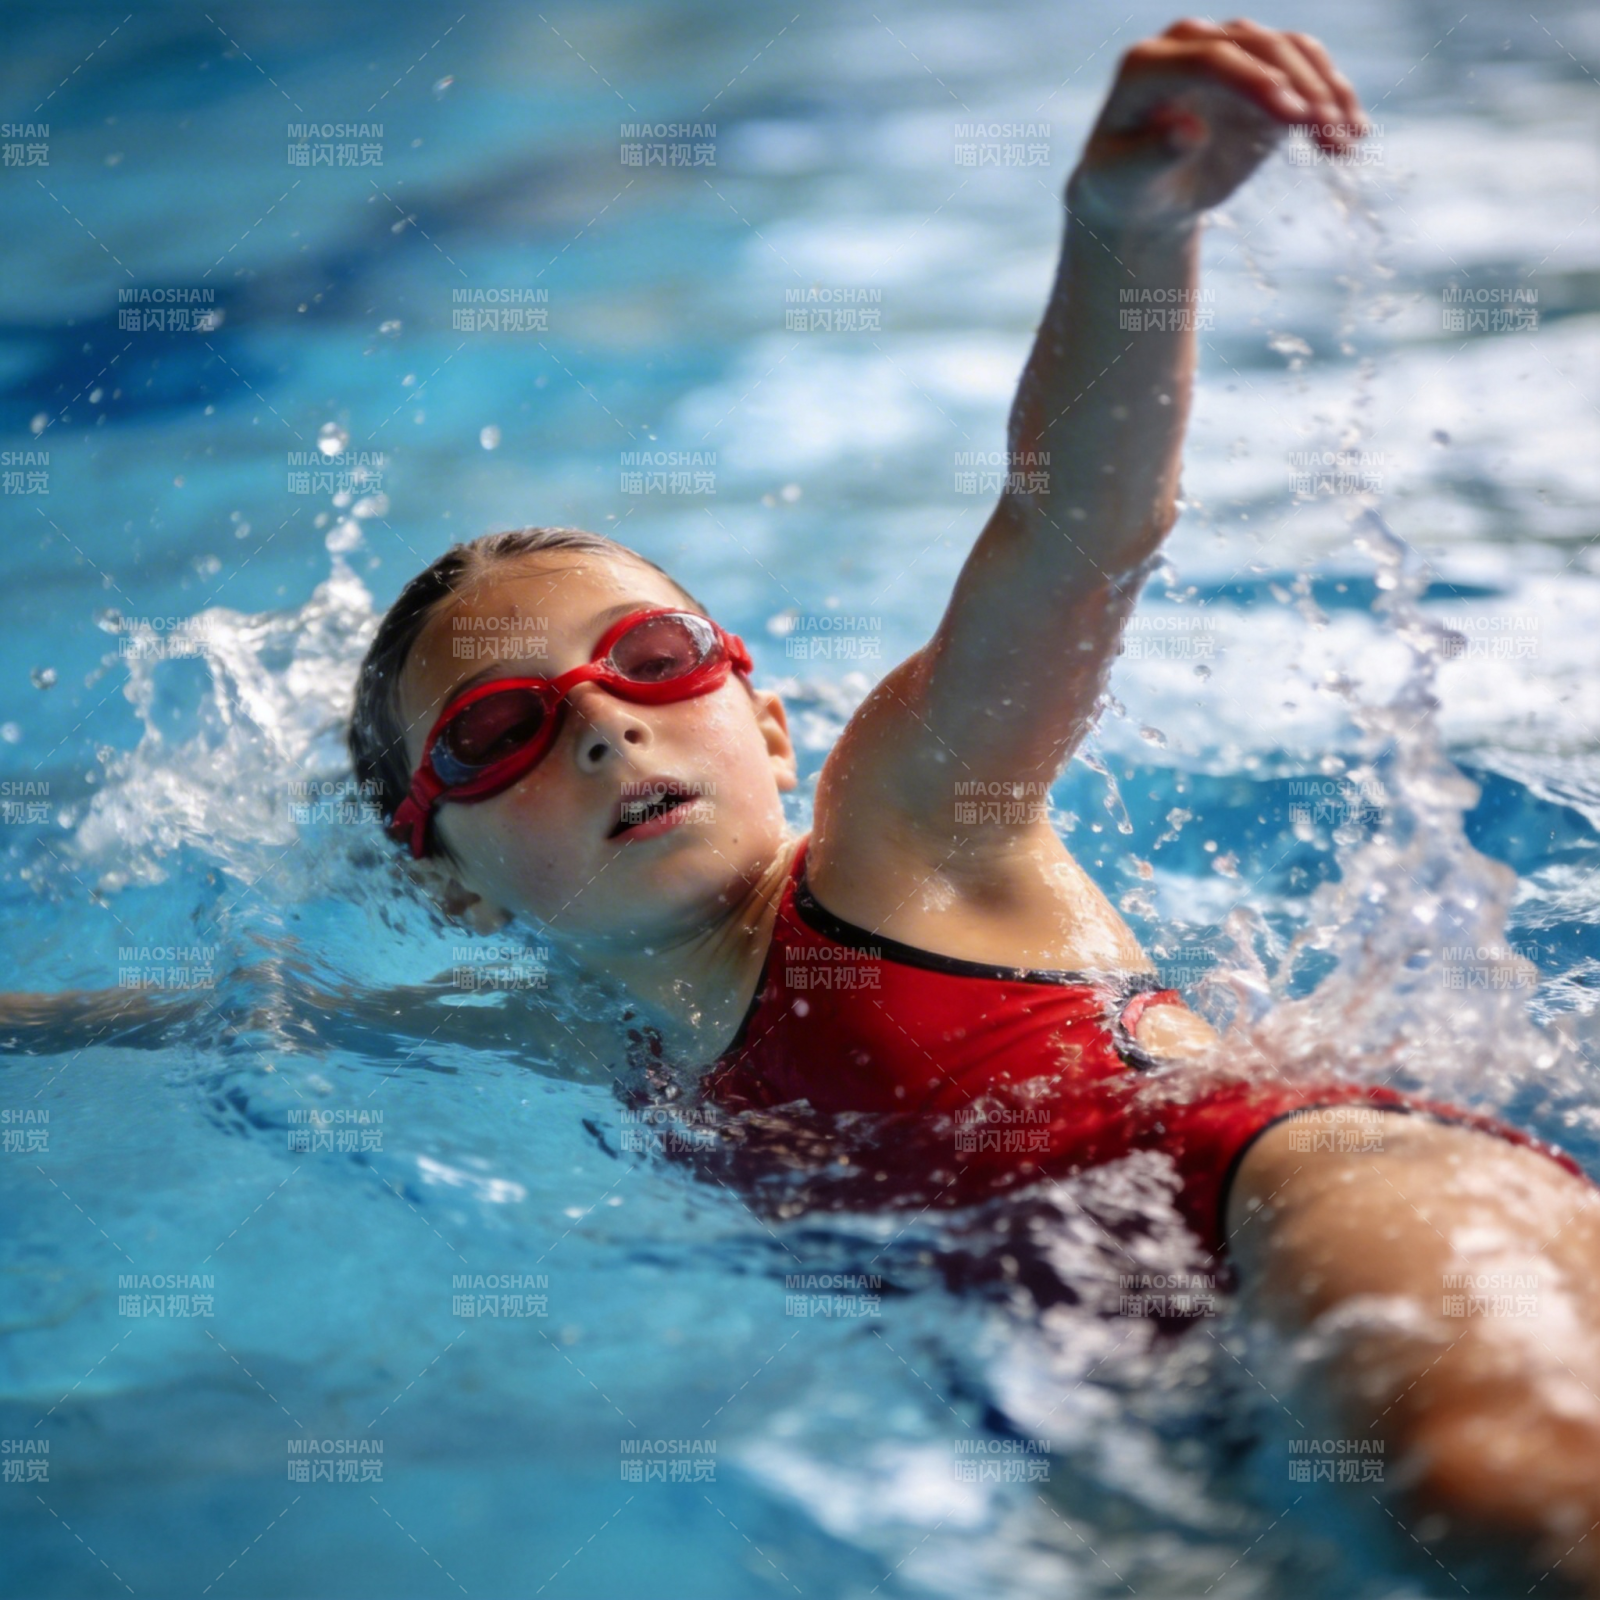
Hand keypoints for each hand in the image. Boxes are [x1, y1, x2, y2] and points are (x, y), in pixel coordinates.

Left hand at [1067, 19, 1368, 234]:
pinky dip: (1331, 100)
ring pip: (1290, 52)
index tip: (1294, 116)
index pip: (1209, 59)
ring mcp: (1229, 53)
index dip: (1254, 82)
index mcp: (1147, 64)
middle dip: (1300, 85)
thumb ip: (1150, 154)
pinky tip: (1351, 135)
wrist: (1142, 193)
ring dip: (1326, 91)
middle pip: (1257, 46)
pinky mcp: (1259, 73)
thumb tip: (1187, 132)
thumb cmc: (1124, 185)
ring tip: (1347, 137)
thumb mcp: (1124, 178)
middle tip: (1331, 129)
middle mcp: (1190, 44)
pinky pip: (1305, 74)